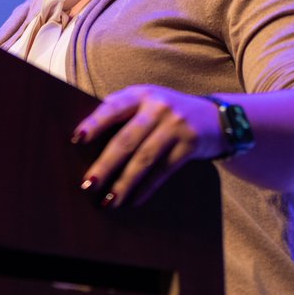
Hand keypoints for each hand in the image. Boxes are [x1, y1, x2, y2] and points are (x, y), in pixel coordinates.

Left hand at [72, 84, 225, 207]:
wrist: (217, 117)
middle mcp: (158, 106)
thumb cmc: (169, 112)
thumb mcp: (149, 101)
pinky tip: (133, 201)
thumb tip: (86, 138)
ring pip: (144, 158)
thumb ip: (124, 111)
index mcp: (142, 93)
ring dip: (124, 183)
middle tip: (88, 185)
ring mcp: (176, 124)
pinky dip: (147, 188)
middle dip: (105, 165)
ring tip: (108, 201)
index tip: (76, 139)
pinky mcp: (190, 143)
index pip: (113, 107)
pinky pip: (163, 170)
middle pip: (127, 139)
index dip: (95, 123)